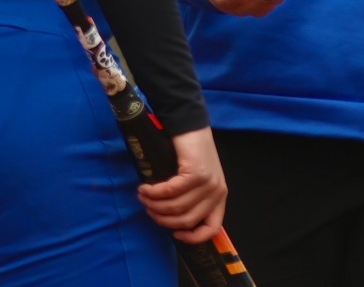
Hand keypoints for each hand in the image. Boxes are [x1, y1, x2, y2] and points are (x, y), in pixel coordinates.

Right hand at [137, 127, 228, 243]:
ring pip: (176, 207)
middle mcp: (217, 193)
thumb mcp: (198, 181)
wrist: (190, 125)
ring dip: (155, 204)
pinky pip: (170, 191)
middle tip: (149, 209)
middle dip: (163, 218)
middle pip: (187, 220)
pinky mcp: (196, 173)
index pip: (212, 229)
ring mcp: (208, 183)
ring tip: (143, 197)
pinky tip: (145, 188)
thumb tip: (172, 221)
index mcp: (219, 198)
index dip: (193, 237)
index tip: (174, 233)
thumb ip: (192, 200)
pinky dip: (154, 192)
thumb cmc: (191, 153)